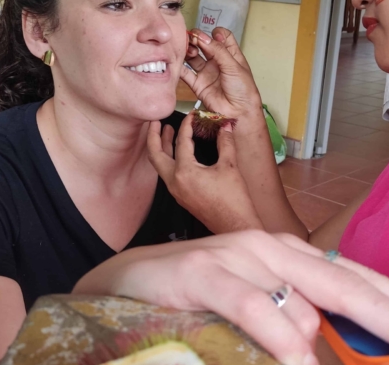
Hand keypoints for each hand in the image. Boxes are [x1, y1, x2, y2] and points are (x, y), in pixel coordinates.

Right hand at [104, 231, 388, 364]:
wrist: (124, 282)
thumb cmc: (193, 298)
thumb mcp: (250, 310)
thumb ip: (287, 326)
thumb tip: (316, 362)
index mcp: (286, 258)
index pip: (355, 278)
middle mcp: (269, 249)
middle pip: (347, 284)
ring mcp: (236, 256)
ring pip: (303, 294)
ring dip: (331, 336)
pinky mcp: (202, 272)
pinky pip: (251, 303)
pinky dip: (278, 332)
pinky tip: (299, 360)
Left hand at [147, 113, 262, 232]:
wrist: (235, 225)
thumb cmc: (233, 200)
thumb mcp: (230, 166)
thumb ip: (225, 143)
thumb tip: (225, 127)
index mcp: (185, 172)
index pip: (181, 142)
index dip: (186, 125)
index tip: (192, 115)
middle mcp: (175, 182)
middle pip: (155, 155)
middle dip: (153, 136)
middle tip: (155, 122)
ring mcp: (176, 191)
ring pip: (160, 165)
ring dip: (161, 148)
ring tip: (165, 133)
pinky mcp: (181, 196)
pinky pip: (168, 174)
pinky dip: (169, 160)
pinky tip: (178, 153)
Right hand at [184, 28, 263, 123]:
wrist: (238, 113)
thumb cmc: (243, 90)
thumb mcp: (233, 66)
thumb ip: (218, 50)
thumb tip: (203, 37)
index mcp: (230, 55)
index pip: (222, 37)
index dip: (215, 34)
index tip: (211, 35)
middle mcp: (217, 62)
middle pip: (204, 45)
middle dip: (197, 39)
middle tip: (192, 38)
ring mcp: (207, 73)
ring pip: (193, 57)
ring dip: (189, 51)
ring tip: (188, 50)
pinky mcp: (198, 85)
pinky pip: (186, 74)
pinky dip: (180, 67)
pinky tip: (178, 61)